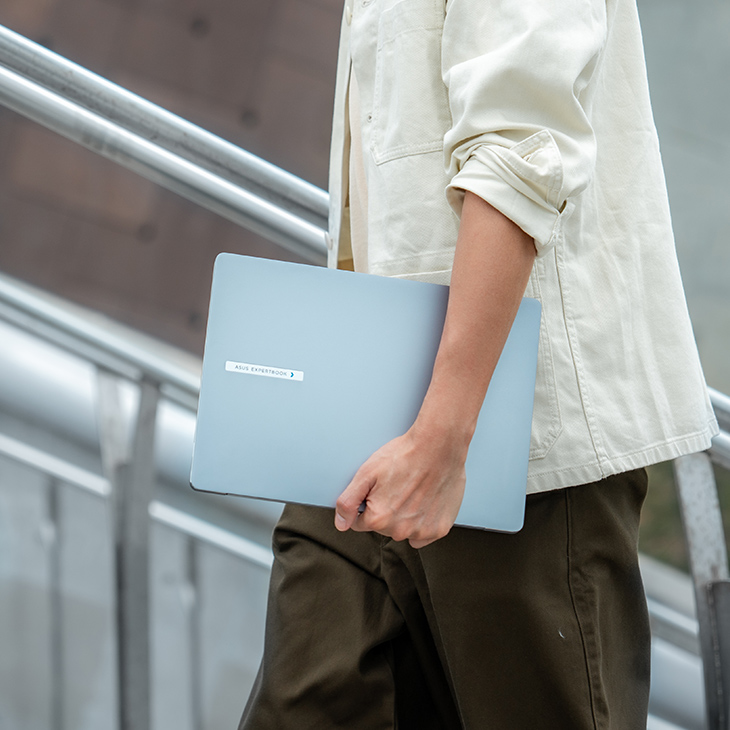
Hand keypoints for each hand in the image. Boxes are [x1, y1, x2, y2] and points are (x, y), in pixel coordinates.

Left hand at [334, 421, 467, 547]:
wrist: (438, 446)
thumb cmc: (404, 455)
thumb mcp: (367, 472)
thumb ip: (348, 501)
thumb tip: (341, 524)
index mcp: (379, 519)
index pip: (361, 522)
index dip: (367, 503)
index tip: (379, 489)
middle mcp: (400, 530)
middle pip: (383, 527)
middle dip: (386, 510)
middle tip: (397, 487)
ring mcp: (421, 531)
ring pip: (403, 531)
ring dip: (405, 517)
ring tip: (413, 492)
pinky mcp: (439, 529)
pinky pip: (424, 535)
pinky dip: (423, 522)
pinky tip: (425, 501)